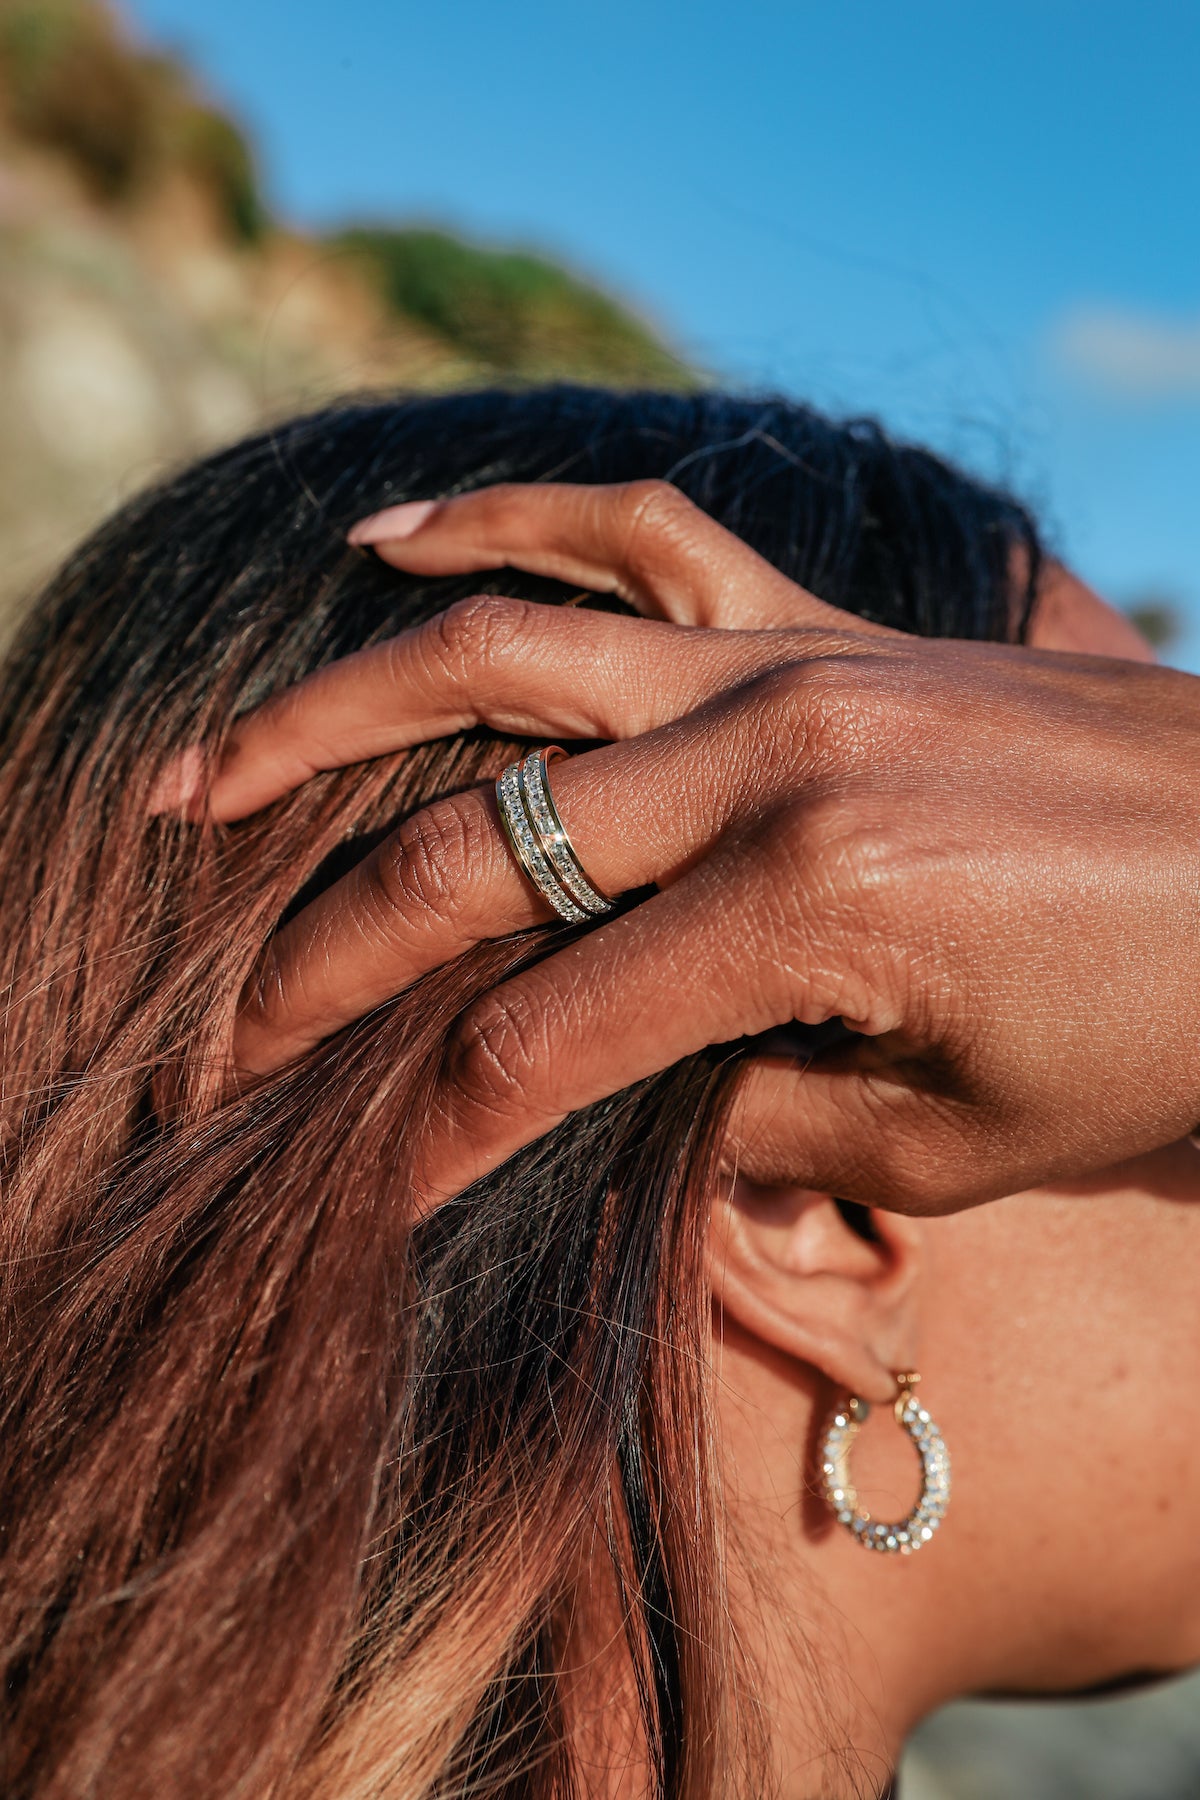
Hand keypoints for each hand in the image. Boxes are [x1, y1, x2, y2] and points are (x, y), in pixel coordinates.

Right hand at [182, 481, 1199, 1212]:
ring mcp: (787, 665)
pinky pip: (634, 540)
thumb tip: (596, 1111)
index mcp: (810, 906)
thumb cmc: (1157, 1024)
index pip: (544, 1044)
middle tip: (223, 1041)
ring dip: (325, 724)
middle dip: (323, 970)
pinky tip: (389, 545)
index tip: (347, 1197)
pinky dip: (501, 526)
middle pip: (476, 860)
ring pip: (498, 663)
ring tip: (200, 781)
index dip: (423, 1138)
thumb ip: (746, 1118)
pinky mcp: (817, 624)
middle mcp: (769, 759)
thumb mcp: (959, 1136)